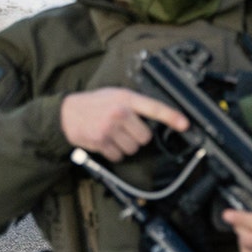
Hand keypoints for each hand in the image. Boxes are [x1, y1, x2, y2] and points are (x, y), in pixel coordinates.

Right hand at [61, 88, 187, 161]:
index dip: (172, 117)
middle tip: (125, 129)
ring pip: (133, 149)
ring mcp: (109, 128)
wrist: (66, 113)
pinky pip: (118, 156)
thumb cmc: (95, 104)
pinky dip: (114, 153)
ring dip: (126, 146)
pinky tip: (105, 142)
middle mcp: (119, 113)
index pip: (155, 108)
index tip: (185, 124)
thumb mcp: (116, 95)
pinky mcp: (100, 142)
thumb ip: (135, 104)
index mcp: (126, 98)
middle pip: (145, 137)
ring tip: (113, 134)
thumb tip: (158, 118)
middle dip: (137, 137)